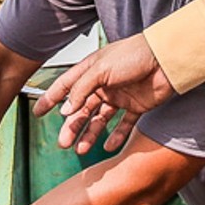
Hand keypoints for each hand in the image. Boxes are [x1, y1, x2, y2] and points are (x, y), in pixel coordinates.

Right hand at [33, 34, 174, 152]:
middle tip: (63, 142)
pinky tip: (108, 146)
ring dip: (89, 135)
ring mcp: (119, 96)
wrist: (166, 60)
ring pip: (99, 120)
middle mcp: (103, 85)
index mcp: (91, 71)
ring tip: (81, 150)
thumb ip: (80, 89)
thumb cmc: (135, 55)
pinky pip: (123, 125)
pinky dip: (115, 137)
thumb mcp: (100, 69)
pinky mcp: (136, 107)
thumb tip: (65, 109)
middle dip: (71, 127)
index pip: (65, 87)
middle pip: (81, 110)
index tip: (38, 112)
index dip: (51, 99)